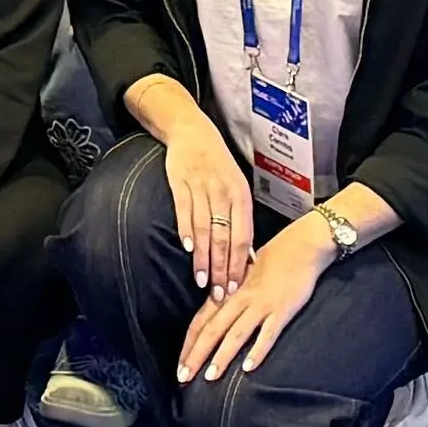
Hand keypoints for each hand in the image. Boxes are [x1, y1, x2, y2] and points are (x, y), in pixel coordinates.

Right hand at [153, 103, 255, 297]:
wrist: (192, 131)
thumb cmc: (218, 166)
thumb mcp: (236, 188)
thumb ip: (240, 221)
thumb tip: (247, 258)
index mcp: (241, 196)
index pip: (243, 236)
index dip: (239, 264)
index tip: (235, 288)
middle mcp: (223, 192)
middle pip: (224, 237)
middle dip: (222, 269)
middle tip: (219, 295)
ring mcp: (202, 186)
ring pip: (205, 229)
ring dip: (204, 258)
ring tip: (202, 281)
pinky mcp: (180, 181)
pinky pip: (184, 210)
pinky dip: (186, 230)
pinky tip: (188, 249)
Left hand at [186, 209, 333, 375]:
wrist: (302, 246)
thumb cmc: (275, 259)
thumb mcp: (245, 276)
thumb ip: (233, 296)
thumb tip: (219, 311)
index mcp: (228, 293)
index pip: (200, 322)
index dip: (189, 345)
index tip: (180, 365)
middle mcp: (239, 299)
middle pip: (211, 330)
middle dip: (196, 356)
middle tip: (183, 377)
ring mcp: (260, 305)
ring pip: (235, 334)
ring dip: (221, 356)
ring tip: (210, 378)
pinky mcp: (281, 310)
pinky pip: (267, 334)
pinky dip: (257, 351)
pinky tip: (248, 368)